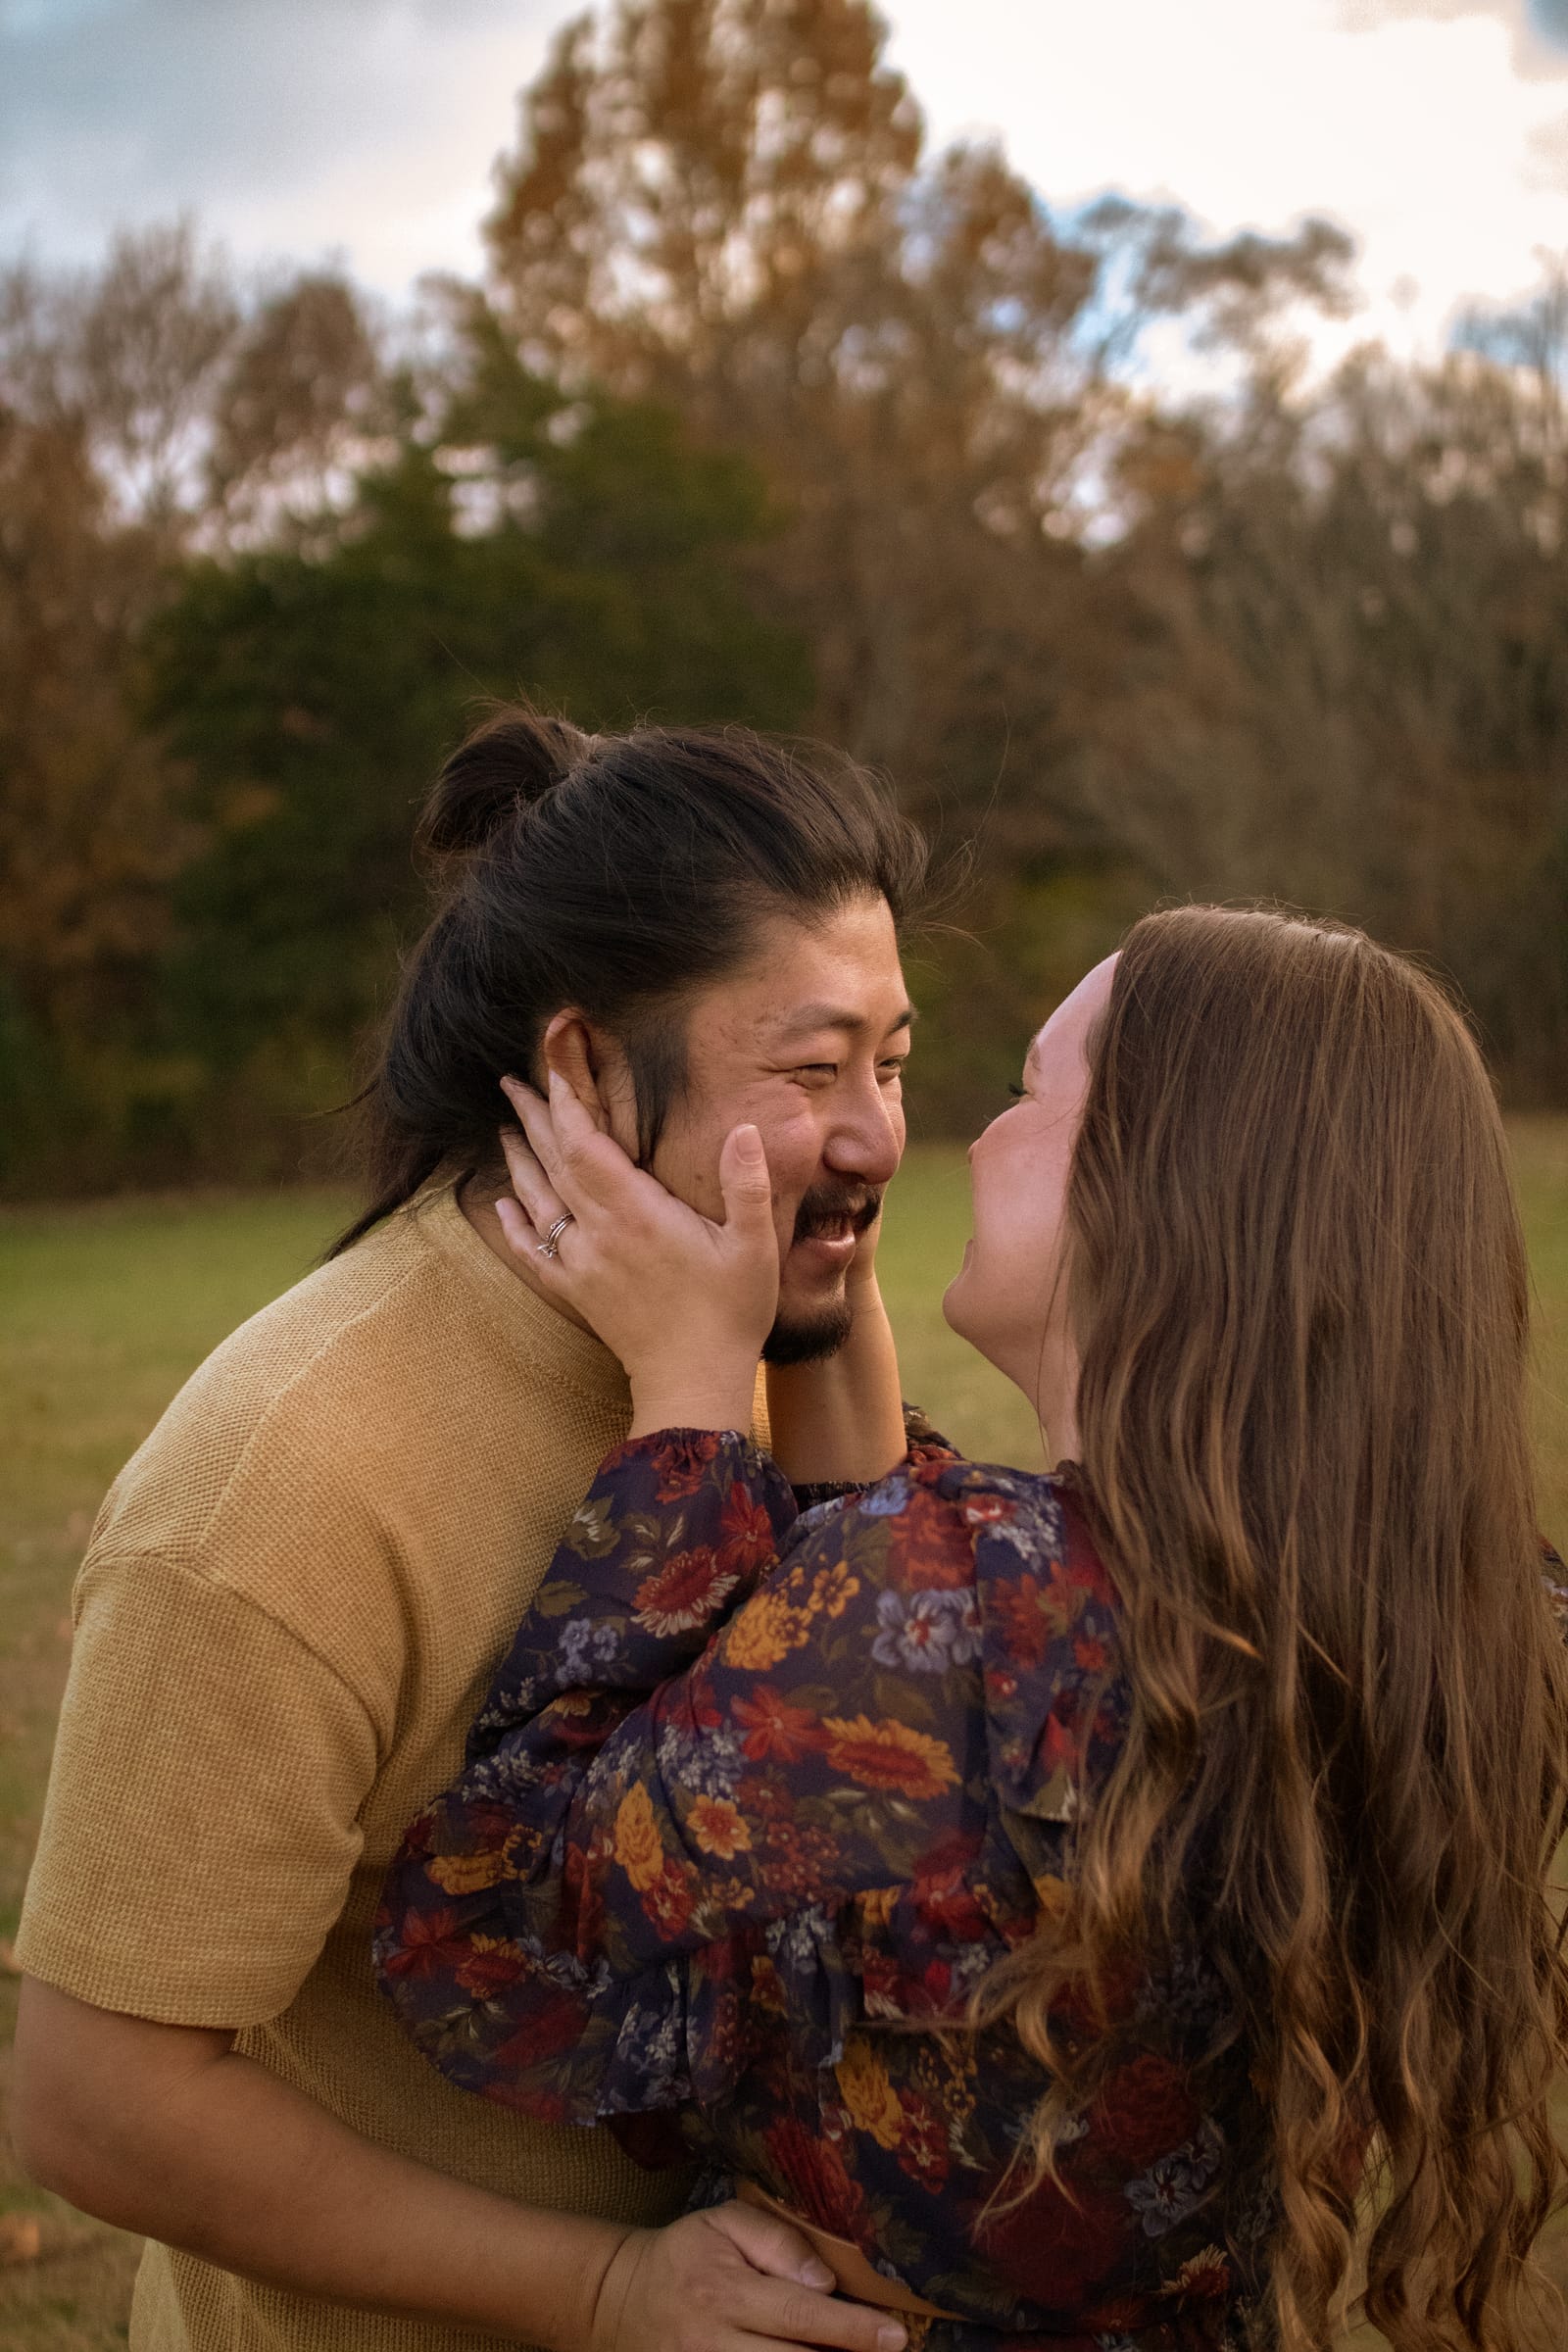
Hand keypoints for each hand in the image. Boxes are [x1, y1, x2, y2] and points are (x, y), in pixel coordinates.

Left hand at [496, 1069, 778, 1431]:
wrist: (694, 1383)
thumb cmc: (731, 1313)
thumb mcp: (755, 1246)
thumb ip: (747, 1184)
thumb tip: (747, 1128)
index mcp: (637, 1214)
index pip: (586, 1145)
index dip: (567, 1102)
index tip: (553, 1066)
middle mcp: (598, 1234)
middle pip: (553, 1163)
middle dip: (532, 1118)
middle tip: (512, 1083)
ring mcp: (581, 1265)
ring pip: (537, 1201)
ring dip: (520, 1161)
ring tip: (505, 1128)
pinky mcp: (576, 1292)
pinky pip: (533, 1251)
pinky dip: (514, 1224)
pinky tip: (502, 1204)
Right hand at [590, 2205, 904, 2351]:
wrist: (622, 2300)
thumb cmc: (686, 2254)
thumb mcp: (724, 2223)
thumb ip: (777, 2240)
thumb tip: (824, 2280)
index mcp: (724, 2289)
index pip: (800, 2314)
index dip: (852, 2330)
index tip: (895, 2335)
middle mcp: (715, 2342)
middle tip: (886, 2350)